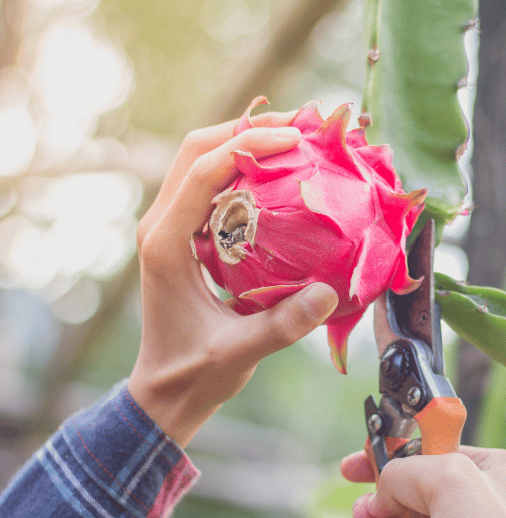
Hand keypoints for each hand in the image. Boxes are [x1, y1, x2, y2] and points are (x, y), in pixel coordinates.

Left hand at [129, 109, 338, 446]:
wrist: (166, 389)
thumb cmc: (194, 372)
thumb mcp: (238, 352)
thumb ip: (282, 325)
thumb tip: (329, 292)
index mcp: (164, 244)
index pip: (202, 171)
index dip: (248, 144)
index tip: (294, 139)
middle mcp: (161, 225)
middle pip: (197, 149)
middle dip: (247, 128)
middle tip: (300, 125)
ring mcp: (171, 227)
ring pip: (201, 160)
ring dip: (245, 142)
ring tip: (295, 139)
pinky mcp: (185, 236)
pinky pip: (212, 185)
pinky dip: (244, 169)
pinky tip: (282, 176)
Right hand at [340, 447, 505, 517]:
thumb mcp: (449, 482)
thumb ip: (405, 472)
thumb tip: (381, 493)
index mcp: (497, 470)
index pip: (432, 452)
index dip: (390, 457)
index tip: (354, 468)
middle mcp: (487, 506)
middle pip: (414, 497)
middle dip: (379, 507)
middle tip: (362, 517)